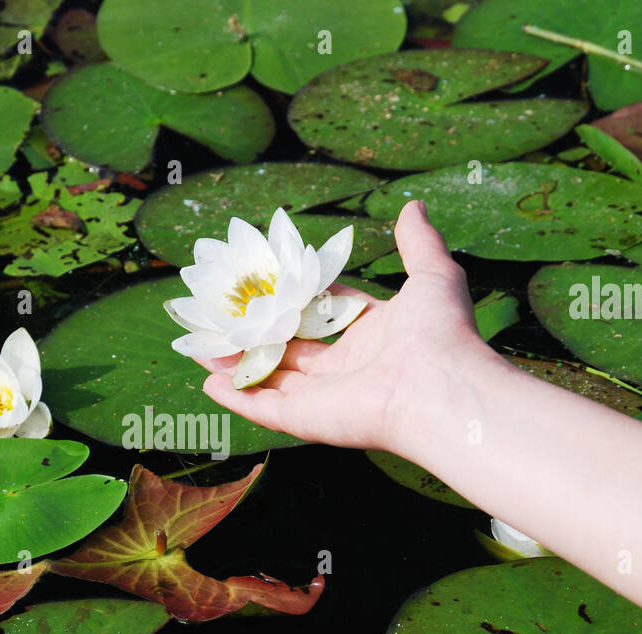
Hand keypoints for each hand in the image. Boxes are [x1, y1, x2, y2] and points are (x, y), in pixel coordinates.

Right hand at [193, 201, 486, 454]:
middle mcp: (346, 368)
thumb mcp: (432, 274)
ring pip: (269, 377)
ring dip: (235, 363)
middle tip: (223, 313)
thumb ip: (417, 242)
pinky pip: (262, 407)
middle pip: (290, 348)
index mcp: (371, 335)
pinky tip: (207, 382)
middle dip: (256, 333)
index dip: (295, 298)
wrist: (440, 388)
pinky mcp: (305, 419)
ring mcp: (323, 397)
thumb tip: (414, 205)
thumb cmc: (440, 333)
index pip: (325, 314)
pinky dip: (235, 397)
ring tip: (201, 345)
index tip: (265, 281)